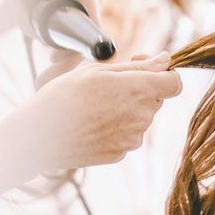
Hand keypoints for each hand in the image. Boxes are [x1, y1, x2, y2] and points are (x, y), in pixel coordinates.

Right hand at [0, 55, 182, 197]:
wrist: (39, 135)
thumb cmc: (64, 96)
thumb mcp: (97, 71)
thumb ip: (137, 67)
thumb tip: (165, 60)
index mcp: (138, 90)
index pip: (175, 84)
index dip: (164, 75)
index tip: (145, 70)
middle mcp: (141, 117)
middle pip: (155, 100)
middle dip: (139, 90)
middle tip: (108, 86)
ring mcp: (131, 138)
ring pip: (141, 118)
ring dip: (126, 109)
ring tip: (94, 106)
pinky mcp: (120, 154)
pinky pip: (127, 135)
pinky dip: (116, 127)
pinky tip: (91, 123)